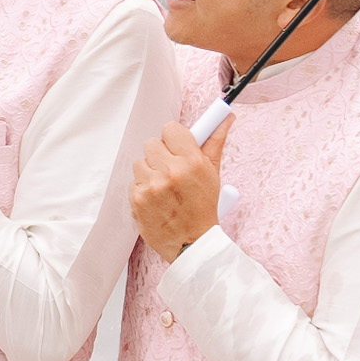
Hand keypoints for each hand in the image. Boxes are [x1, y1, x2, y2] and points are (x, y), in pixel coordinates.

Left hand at [127, 124, 223, 257]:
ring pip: (140, 162)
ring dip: (149, 172)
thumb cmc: (204, 208)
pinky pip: (133, 181)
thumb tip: (225, 117)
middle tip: (170, 169)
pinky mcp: (137, 199)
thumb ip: (215, 142)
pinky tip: (156, 199)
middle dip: (160, 155)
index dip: (174, 139)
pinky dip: (142, 188)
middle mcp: (171, 171)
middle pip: (152, 143)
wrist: (193, 244)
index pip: (171, 129)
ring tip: (163, 187)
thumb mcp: (213, 174)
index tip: (177, 148)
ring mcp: (151, 186)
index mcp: (192, 162)